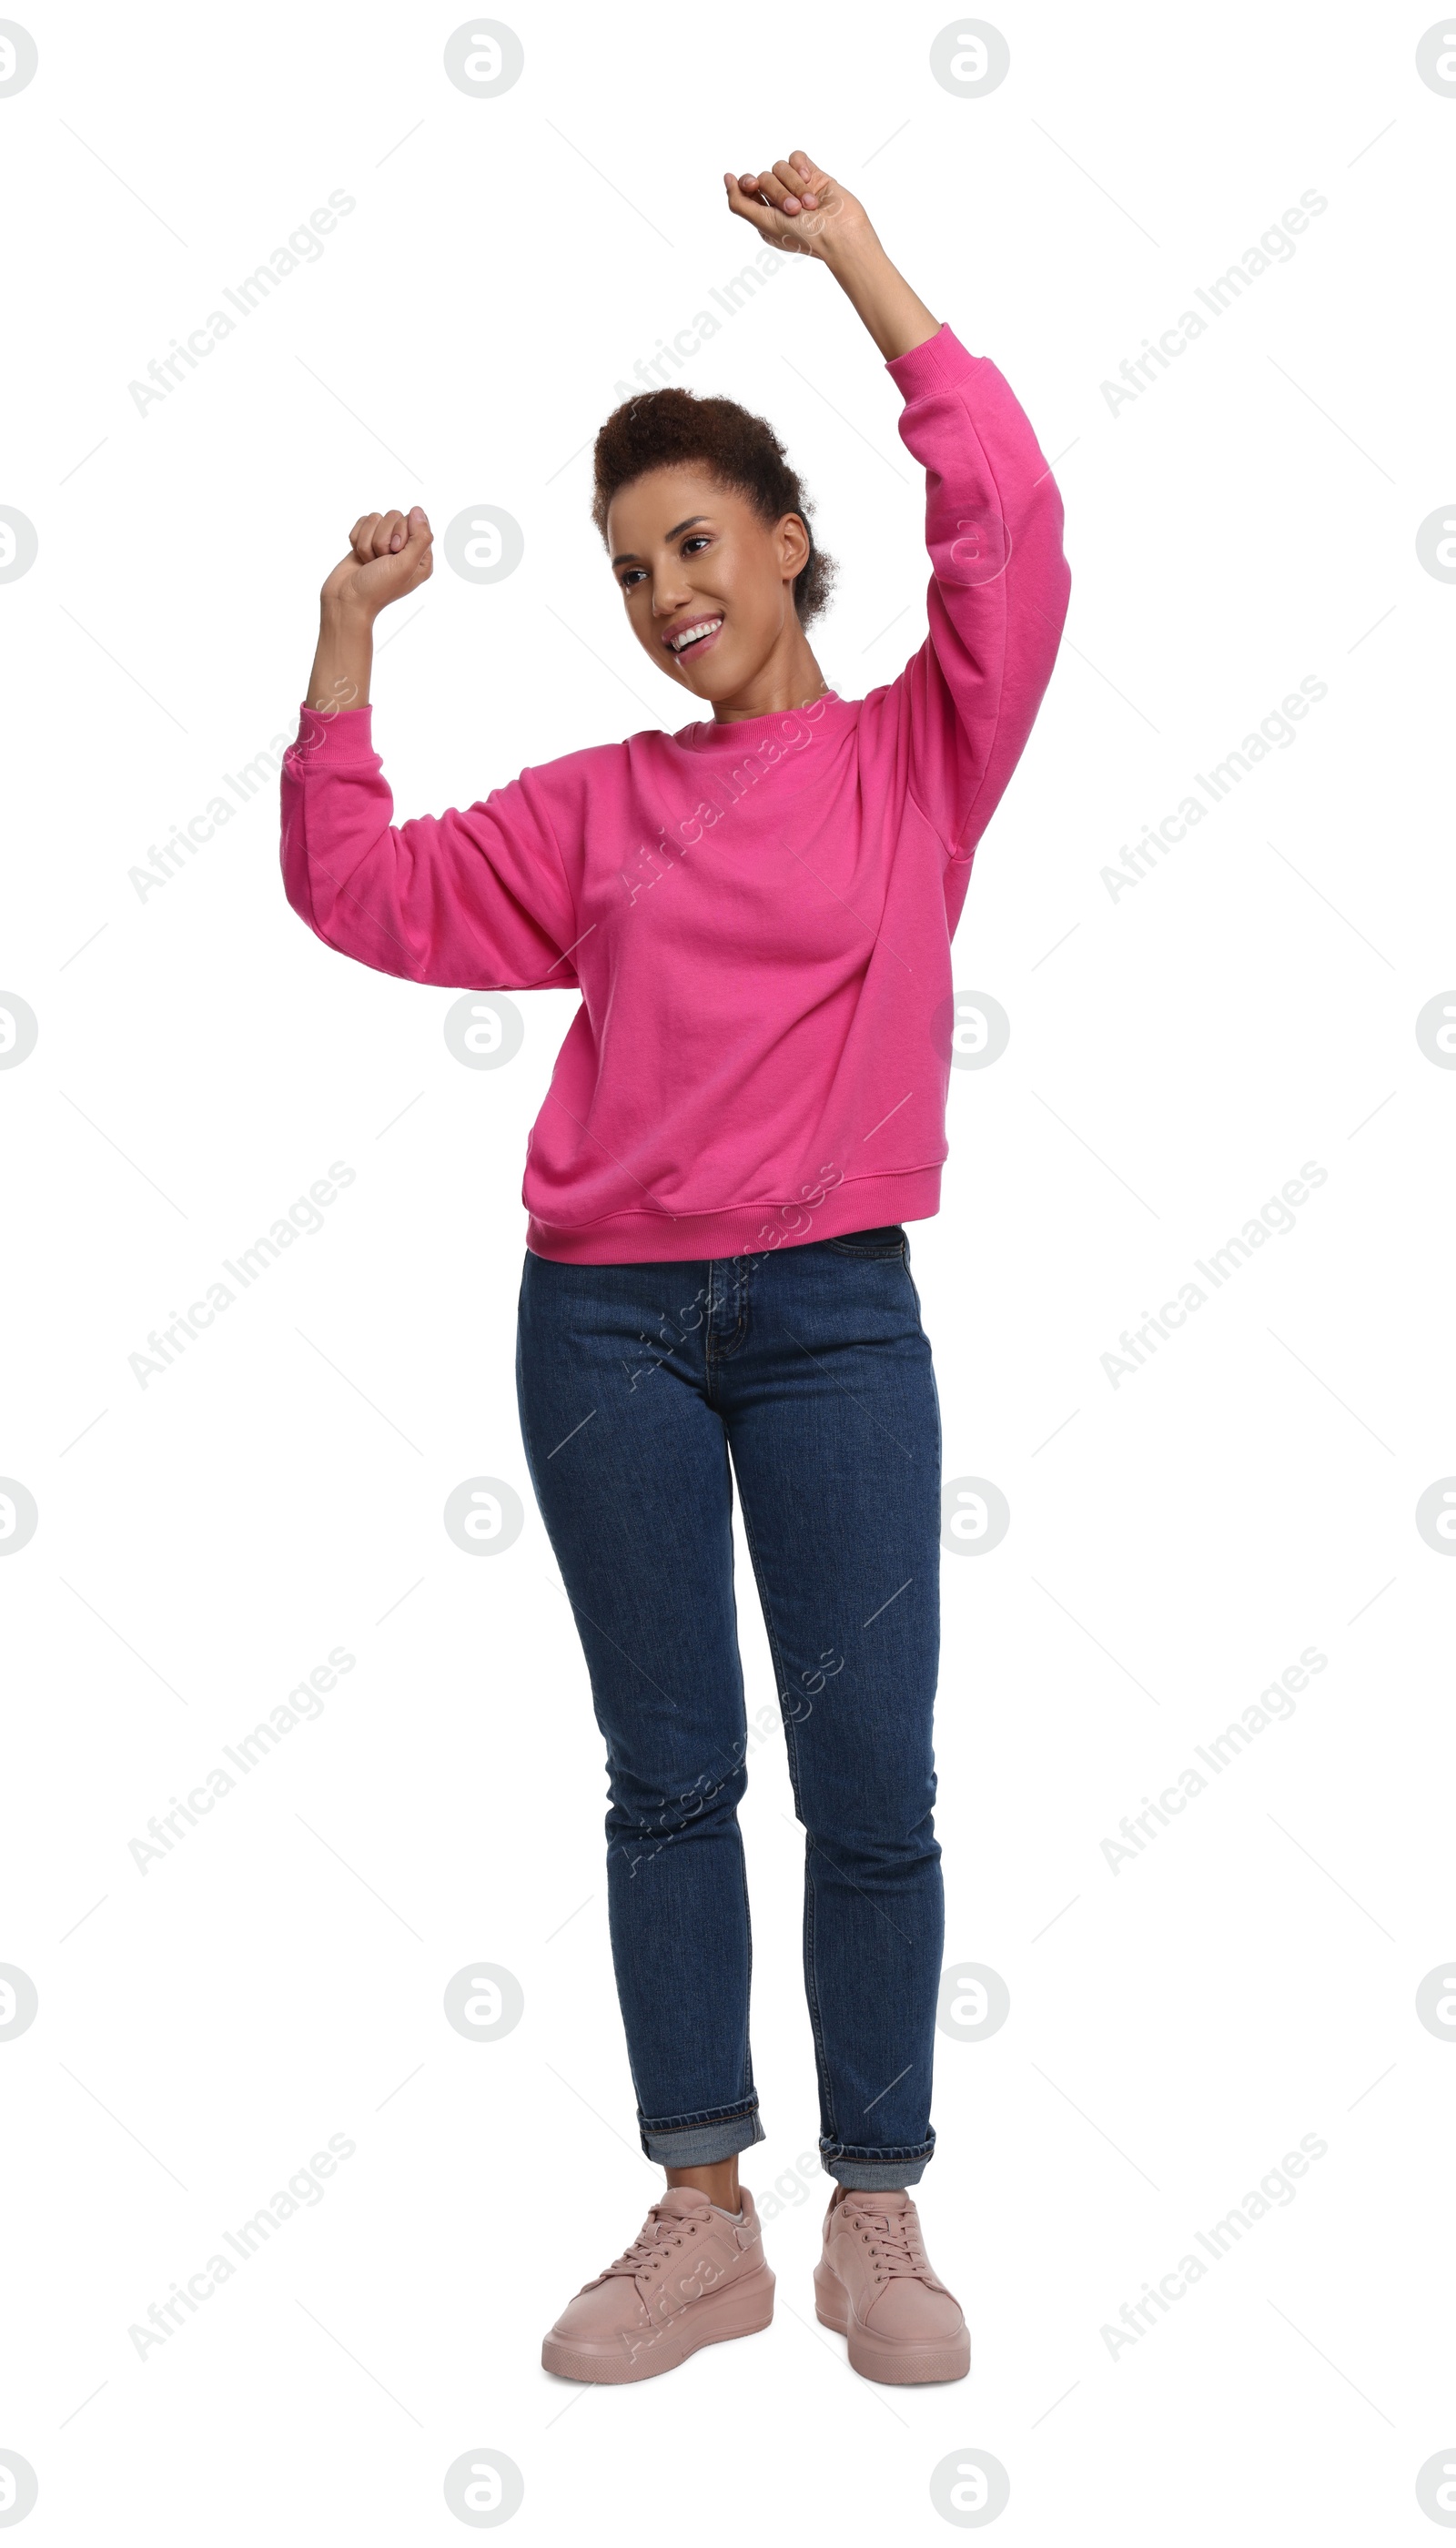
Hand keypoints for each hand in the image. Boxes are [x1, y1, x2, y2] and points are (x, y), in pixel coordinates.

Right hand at [321, 506, 433, 619]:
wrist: (346, 599)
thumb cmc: (377, 588)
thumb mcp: (405, 565)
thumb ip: (420, 538)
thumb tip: (418, 510)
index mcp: (421, 555)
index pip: (415, 521)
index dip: (400, 533)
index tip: (394, 552)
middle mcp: (405, 547)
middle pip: (394, 516)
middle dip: (382, 539)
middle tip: (380, 560)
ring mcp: (384, 543)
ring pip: (376, 518)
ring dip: (367, 541)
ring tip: (369, 561)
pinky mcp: (367, 540)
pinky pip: (362, 522)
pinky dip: (357, 539)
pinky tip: (359, 556)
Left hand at [724, 151, 875, 263]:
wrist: (841, 233)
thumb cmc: (804, 236)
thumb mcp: (764, 223)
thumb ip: (740, 203)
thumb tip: (727, 178)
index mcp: (766, 215)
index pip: (747, 189)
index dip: (747, 183)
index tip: (752, 185)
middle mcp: (780, 201)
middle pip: (764, 177)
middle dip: (779, 192)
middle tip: (794, 210)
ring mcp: (797, 187)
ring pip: (780, 166)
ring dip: (794, 184)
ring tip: (809, 204)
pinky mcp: (814, 175)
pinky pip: (796, 157)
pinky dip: (801, 167)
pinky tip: (811, 181)